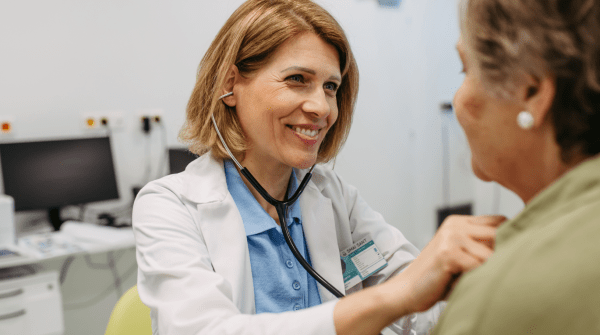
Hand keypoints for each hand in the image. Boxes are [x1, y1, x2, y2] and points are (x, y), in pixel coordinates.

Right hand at [383, 215, 505, 313]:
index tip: (513, 253)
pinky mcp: (448, 253)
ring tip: (475, 279)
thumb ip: (482, 248)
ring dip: (489, 270)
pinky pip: (480, 266)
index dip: (509, 237)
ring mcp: (451, 237)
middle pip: (500, 233)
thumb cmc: (437, 278)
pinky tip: (463, 283)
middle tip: (499, 270)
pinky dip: (477, 279)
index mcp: (458, 222)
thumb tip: (520, 248)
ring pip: (492, 253)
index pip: (499, 220)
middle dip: (504, 253)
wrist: (407, 290)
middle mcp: (455, 225)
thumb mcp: (461, 256)